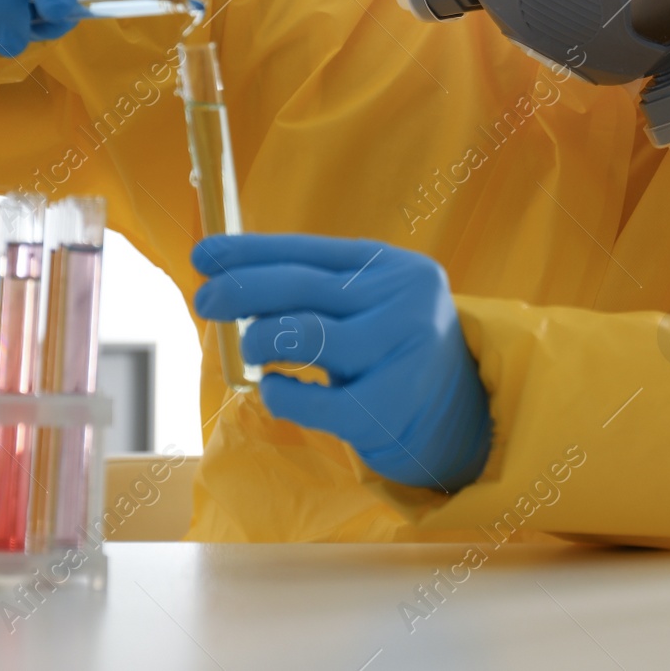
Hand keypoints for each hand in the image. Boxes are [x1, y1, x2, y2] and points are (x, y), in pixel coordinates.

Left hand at [191, 234, 491, 491]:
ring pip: (304, 335)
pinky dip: (281, 394)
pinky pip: (314, 399)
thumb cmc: (396, 356)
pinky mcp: (389, 407)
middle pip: (301, 286)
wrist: (465, 420)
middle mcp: (405, 300)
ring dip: (260, 341)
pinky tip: (273, 390)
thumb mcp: (371, 309)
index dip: (250, 252)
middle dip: (240, 290)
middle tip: (205, 299)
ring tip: (250, 351)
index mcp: (395, 267)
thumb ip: (319, 292)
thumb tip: (232, 280)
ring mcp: (402, 352)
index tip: (204, 255)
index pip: (309, 250)